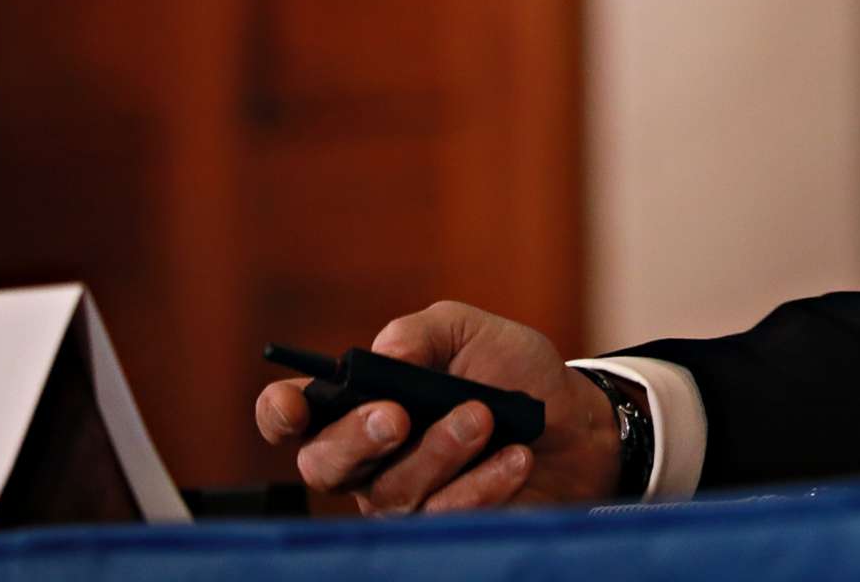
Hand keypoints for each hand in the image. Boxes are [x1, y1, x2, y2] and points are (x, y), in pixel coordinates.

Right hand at [254, 301, 621, 514]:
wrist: (578, 423)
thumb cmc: (514, 373)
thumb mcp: (473, 333)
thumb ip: (425, 332)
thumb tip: (384, 349)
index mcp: (361, 402)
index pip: (294, 416)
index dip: (281, 413)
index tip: (293, 405)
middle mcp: (368, 459)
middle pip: (324, 466)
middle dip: (356, 438)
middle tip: (398, 415)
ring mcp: (403, 499)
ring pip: (389, 492)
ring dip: (438, 451)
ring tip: (485, 417)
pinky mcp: (444, 528)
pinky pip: (442, 517)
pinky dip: (480, 484)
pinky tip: (514, 458)